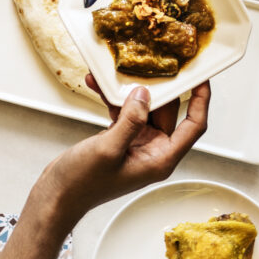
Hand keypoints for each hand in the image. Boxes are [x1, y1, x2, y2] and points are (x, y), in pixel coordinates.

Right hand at [33, 76, 210, 221]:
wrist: (57, 196)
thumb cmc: (82, 183)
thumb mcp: (108, 149)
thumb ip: (130, 121)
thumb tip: (145, 95)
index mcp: (160, 159)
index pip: (193, 126)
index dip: (201, 101)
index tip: (201, 77)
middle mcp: (153, 151)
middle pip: (168, 112)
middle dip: (158, 88)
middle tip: (150, 62)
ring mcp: (136, 145)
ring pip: (143, 109)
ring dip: (128, 91)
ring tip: (115, 72)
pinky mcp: (119, 140)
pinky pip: (123, 113)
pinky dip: (112, 99)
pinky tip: (97, 84)